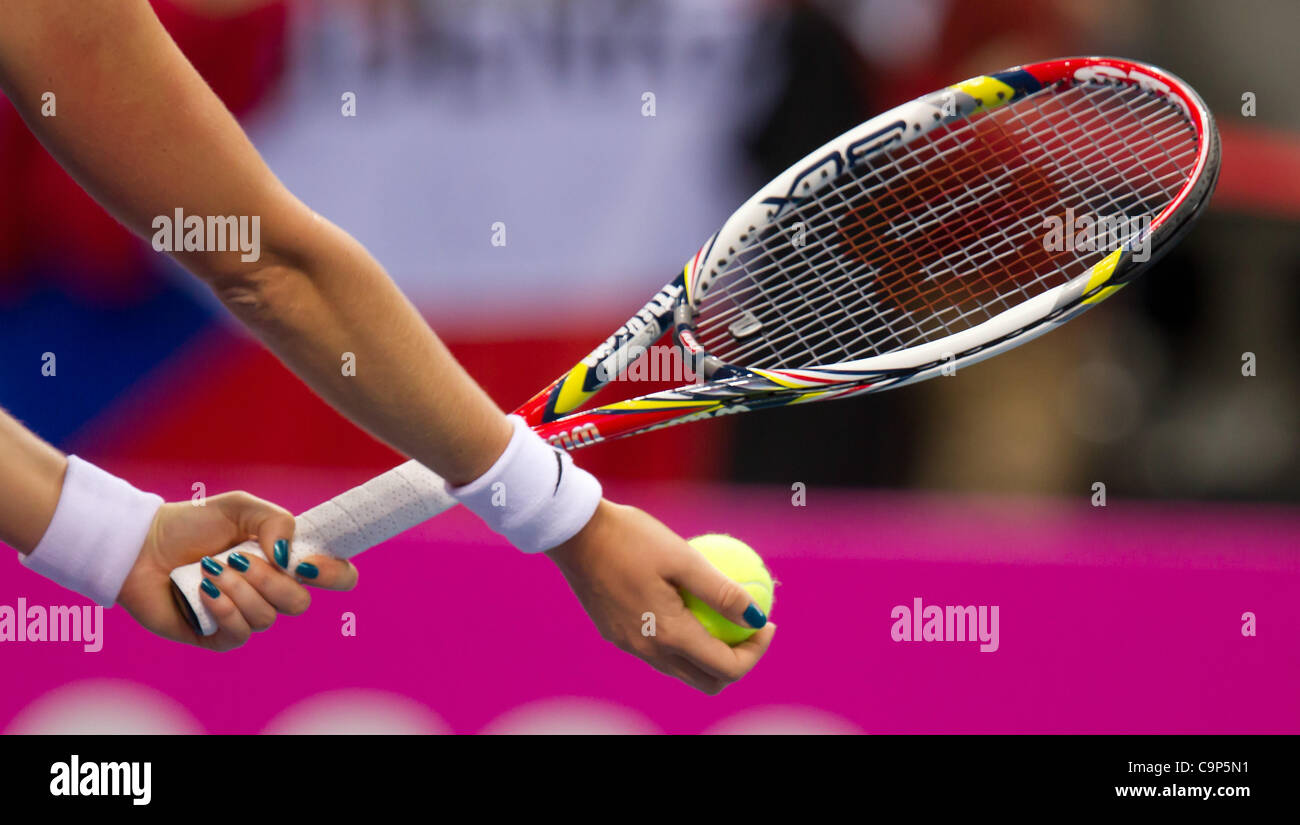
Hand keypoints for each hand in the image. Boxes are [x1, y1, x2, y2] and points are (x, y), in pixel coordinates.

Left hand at [116, 491, 357, 649]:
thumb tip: (291, 557)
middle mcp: (272, 591)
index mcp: (287, 561)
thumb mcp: (239, 507)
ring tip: (209, 570)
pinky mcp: (218, 636)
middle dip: (270, 581)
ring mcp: (247, 615)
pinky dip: (223, 610)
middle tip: (238, 559)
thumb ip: (276, 521)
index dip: (335, 574)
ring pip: (267, 618)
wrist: (141, 546)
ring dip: (238, 591)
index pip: (337, 576)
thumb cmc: (192, 524)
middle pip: (300, 603)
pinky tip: (204, 593)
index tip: (307, 563)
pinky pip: (239, 635)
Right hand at [547, 499, 775, 693]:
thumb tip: (758, 616)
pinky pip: (658, 650)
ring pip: (681, 668)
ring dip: (708, 653)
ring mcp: (629, 646)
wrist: (575, 534)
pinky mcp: (615, 634)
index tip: (768, 622)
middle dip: (736, 662)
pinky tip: (685, 603)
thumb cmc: (631, 538)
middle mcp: (648, 651)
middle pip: (706, 680)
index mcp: (668, 636)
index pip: (727, 668)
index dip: (756, 652)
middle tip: (748, 627)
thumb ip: (722, 592)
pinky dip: (681, 640)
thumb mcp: (684, 558)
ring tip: (721, 615)